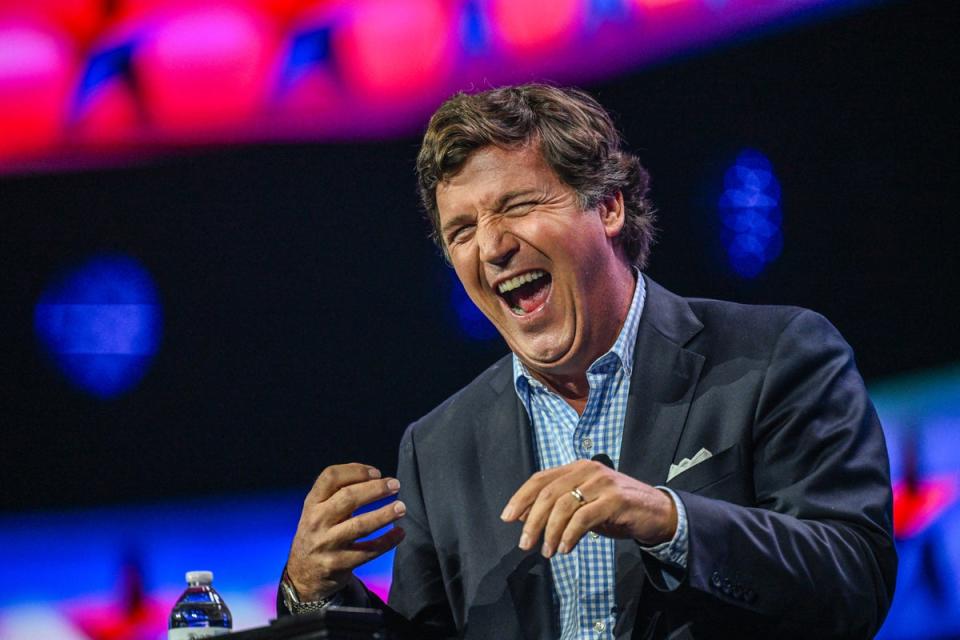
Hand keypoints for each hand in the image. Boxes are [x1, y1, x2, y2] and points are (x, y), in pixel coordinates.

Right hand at [286, 463, 405, 599]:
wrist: (303, 575)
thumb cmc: (318, 533)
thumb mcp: (317, 511)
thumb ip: (337, 493)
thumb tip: (373, 475)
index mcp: (312, 503)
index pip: (330, 477)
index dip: (356, 470)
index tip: (376, 472)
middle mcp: (317, 521)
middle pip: (348, 498)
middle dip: (376, 489)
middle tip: (395, 485)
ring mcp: (327, 544)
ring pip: (360, 525)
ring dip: (384, 514)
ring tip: (401, 507)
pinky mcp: (339, 564)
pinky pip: (369, 551)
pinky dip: (387, 541)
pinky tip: (400, 533)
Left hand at [500, 459, 676, 556]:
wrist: (658, 512)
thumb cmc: (617, 510)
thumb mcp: (584, 505)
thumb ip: (558, 507)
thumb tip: (524, 517)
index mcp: (576, 468)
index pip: (541, 479)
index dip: (521, 498)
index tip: (507, 518)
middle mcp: (587, 470)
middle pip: (549, 493)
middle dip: (532, 520)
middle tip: (524, 544)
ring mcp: (602, 483)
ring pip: (564, 505)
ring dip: (550, 531)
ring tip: (546, 551)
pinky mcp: (616, 499)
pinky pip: (585, 517)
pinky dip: (570, 534)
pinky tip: (564, 548)